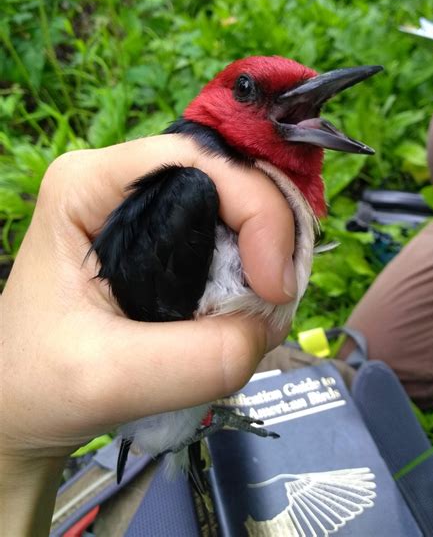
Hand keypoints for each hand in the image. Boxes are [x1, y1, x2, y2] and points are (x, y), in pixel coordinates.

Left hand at [0, 134, 294, 533]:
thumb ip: (197, 359)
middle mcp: (120, 179)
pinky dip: (255, 270)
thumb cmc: (39, 383)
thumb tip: (268, 324)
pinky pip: (231, 236)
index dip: (254, 209)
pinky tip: (250, 308)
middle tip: (278, 302)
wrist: (23, 402)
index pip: (196, 159)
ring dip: (266, 257)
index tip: (274, 285)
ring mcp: (146, 206)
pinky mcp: (165, 235)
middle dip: (268, 236)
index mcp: (87, 184)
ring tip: (263, 314)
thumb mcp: (106, 378)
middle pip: (227, 177)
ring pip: (237, 207)